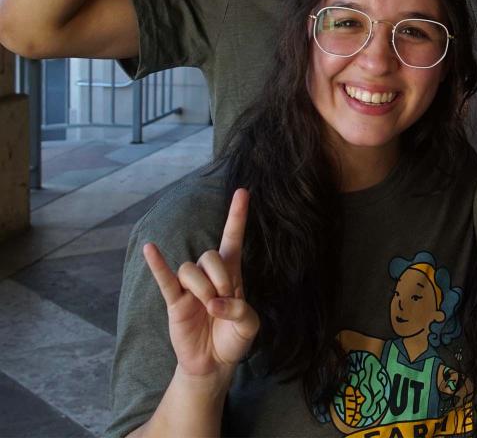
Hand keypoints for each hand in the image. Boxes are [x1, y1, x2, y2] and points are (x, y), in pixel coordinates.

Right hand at [143, 188, 258, 384]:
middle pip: (209, 255)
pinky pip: (164, 278)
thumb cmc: (234, 338)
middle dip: (219, 277)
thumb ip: (239, 310)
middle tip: (222, 300)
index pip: (233, 239)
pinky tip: (150, 249)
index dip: (237, 215)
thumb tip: (213, 304)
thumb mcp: (249, 325)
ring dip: (202, 288)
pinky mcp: (174, 301)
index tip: (243, 191)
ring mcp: (190, 287)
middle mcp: (209, 275)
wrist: (215, 363)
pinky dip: (157, 264)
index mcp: (232, 274)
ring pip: (190, 269)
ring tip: (207, 307)